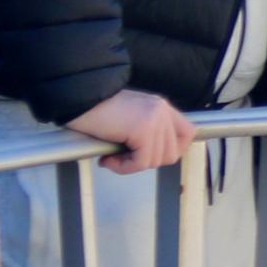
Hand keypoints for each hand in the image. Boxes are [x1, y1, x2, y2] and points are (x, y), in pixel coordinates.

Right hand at [68, 87, 190, 172]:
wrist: (78, 99)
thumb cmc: (97, 110)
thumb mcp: (132, 117)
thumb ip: (149, 130)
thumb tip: (157, 157)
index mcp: (162, 107)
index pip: (187, 133)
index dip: (173, 150)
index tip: (151, 155)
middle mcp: (162, 111)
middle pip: (171, 153)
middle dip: (146, 161)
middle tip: (124, 157)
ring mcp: (155, 119)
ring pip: (155, 161)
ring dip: (131, 166)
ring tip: (112, 156)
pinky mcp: (143, 130)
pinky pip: (140, 163)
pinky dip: (123, 167)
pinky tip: (108, 159)